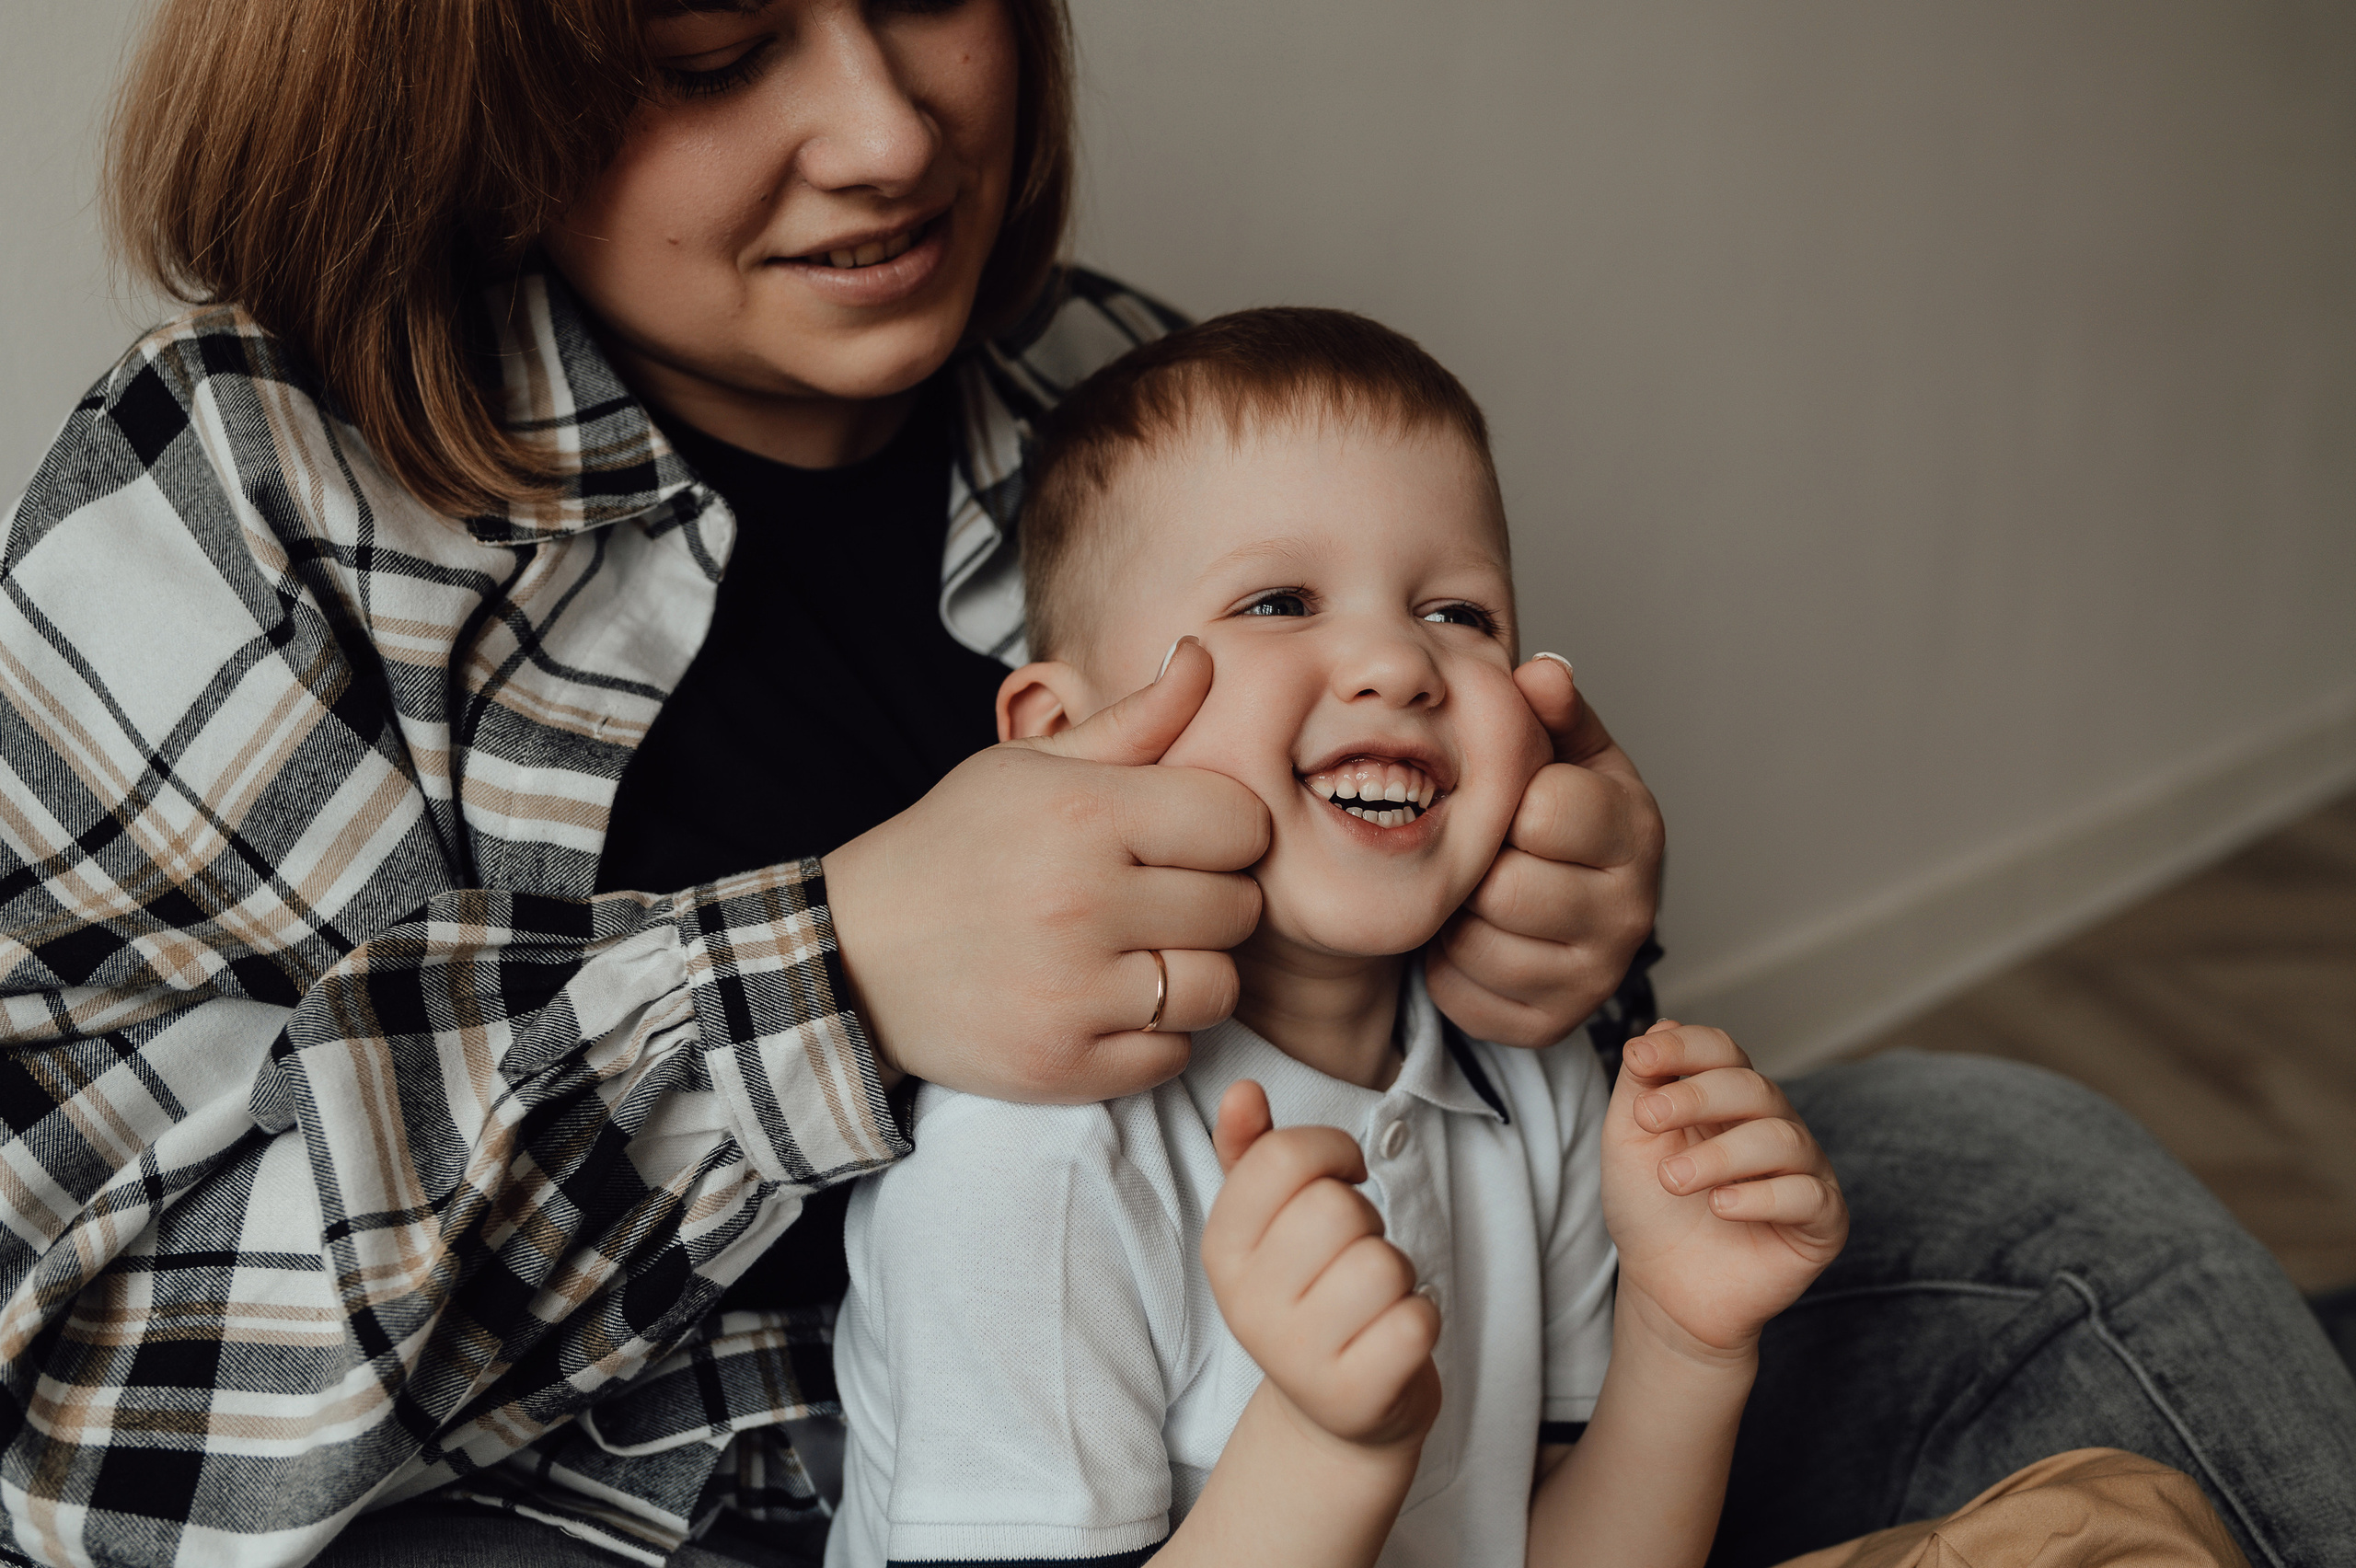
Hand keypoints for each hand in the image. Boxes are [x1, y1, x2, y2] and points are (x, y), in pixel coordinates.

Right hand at [823, 639, 1268, 1100]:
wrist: (853, 956)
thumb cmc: (955, 846)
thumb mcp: (1029, 768)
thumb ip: (1134, 722)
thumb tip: (1206, 655)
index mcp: (1083, 815)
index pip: (1240, 823)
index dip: (1224, 830)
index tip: (1185, 840)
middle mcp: (1083, 904)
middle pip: (1238, 909)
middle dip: (1210, 902)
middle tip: (1155, 899)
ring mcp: (1073, 994)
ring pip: (1217, 990)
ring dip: (1191, 975)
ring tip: (1138, 954)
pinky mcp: (1064, 1066)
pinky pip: (1173, 1054)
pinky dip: (1153, 1037)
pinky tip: (1106, 1003)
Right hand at [1202, 1081, 1441, 1451]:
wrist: (1334, 1414)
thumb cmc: (1312, 1295)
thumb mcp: (1270, 1225)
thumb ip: (1254, 1152)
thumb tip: (1242, 1091)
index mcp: (1221, 1249)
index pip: (1282, 1158)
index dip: (1333, 1151)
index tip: (1343, 1177)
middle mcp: (1246, 1305)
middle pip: (1338, 1208)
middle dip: (1367, 1221)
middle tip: (1354, 1256)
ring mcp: (1295, 1357)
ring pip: (1383, 1264)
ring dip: (1397, 1275)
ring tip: (1372, 1302)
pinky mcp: (1352, 1396)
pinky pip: (1416, 1321)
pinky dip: (1421, 1320)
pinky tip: (1393, 1338)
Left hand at [1426, 656, 1664, 1047]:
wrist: (1564, 905)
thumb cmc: (1558, 817)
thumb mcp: (1564, 752)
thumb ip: (1551, 711)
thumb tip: (1540, 673)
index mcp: (1635, 829)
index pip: (1547, 810)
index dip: (1507, 801)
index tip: (1510, 801)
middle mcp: (1632, 911)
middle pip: (1507, 887)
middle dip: (1477, 866)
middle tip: (1483, 854)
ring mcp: (1595, 976)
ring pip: (1479, 945)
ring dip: (1457, 917)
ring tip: (1475, 894)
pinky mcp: (1550, 1023)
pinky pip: (1464, 995)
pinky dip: (1449, 967)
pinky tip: (1470, 938)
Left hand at [1600, 1021, 1845, 1362]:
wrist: (1664, 1289)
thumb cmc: (1649, 1210)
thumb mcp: (1629, 1141)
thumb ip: (1641, 1085)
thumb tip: (1659, 1025)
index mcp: (1727, 1099)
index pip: (1722, 1051)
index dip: (1684, 1047)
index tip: (1639, 1057)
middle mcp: (1772, 1124)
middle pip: (1752, 1087)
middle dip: (1696, 1096)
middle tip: (1649, 1121)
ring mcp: (1803, 1171)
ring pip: (1779, 1138)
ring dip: (1719, 1154)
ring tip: (1674, 1180)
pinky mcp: (1823, 1219)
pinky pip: (1806, 1194)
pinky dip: (1760, 1196)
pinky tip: (1721, 1206)